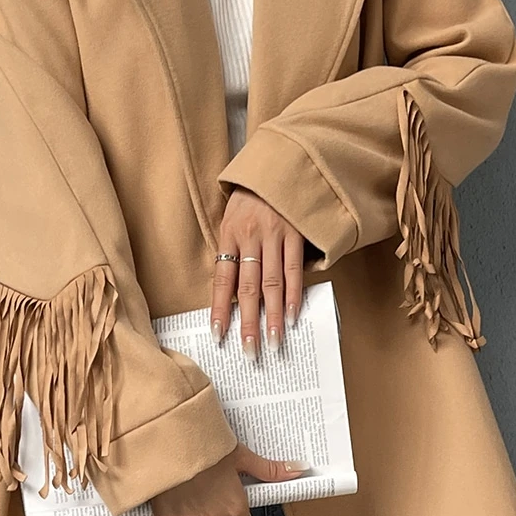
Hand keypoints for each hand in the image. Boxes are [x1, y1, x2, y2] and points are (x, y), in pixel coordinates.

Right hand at [150, 442, 308, 515]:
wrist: (171, 443)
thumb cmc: (208, 447)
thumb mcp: (242, 456)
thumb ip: (269, 470)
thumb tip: (301, 469)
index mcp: (235, 508)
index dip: (236, 515)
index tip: (228, 502)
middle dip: (212, 512)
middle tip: (205, 489)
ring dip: (191, 514)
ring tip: (187, 489)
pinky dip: (171, 515)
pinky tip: (172, 496)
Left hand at [212, 188, 306, 358]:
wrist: (277, 164)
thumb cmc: (250, 198)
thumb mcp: (231, 219)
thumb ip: (231, 252)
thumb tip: (229, 294)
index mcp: (229, 234)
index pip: (222, 279)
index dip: (219, 308)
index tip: (218, 336)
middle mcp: (250, 237)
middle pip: (248, 288)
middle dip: (248, 323)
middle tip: (249, 351)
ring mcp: (275, 235)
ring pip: (273, 284)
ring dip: (274, 317)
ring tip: (274, 342)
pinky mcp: (297, 234)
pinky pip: (295, 270)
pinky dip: (294, 294)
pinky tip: (293, 315)